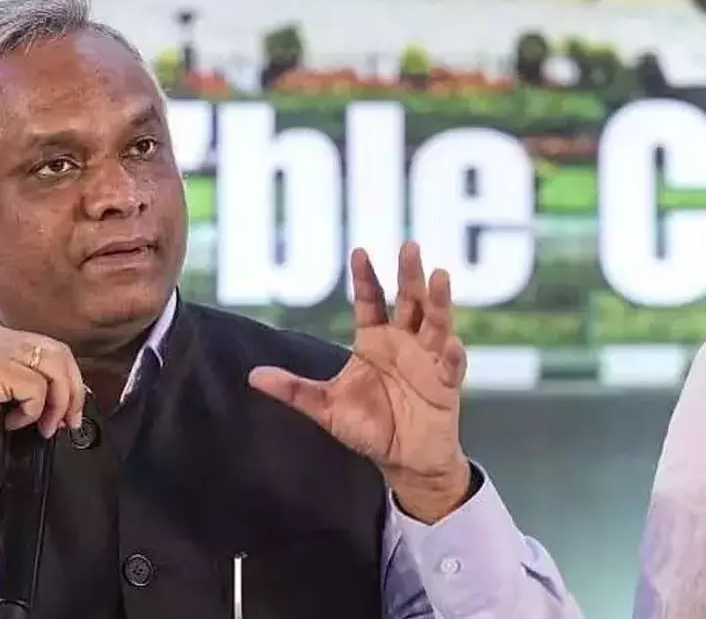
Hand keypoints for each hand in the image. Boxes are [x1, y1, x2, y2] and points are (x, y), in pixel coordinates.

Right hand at [0, 325, 85, 526]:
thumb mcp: (7, 395)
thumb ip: (35, 384)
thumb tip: (73, 393)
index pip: (54, 349)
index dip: (71, 381)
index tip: (72, 411)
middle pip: (60, 355)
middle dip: (72, 393)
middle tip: (66, 422)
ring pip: (53, 370)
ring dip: (55, 405)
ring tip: (40, 426)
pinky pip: (36, 388)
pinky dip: (30, 411)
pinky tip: (9, 422)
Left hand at [249, 241, 470, 522]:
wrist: (402, 459)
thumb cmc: (367, 427)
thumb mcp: (325, 407)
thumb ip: (293, 390)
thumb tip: (253, 376)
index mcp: (374, 340)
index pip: (370, 300)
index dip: (364, 277)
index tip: (358, 251)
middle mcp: (403, 341)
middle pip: (408, 300)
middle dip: (408, 274)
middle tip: (409, 246)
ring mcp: (428, 359)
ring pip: (435, 322)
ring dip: (437, 301)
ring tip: (439, 276)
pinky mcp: (446, 383)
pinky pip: (451, 364)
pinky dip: (452, 353)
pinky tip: (451, 342)